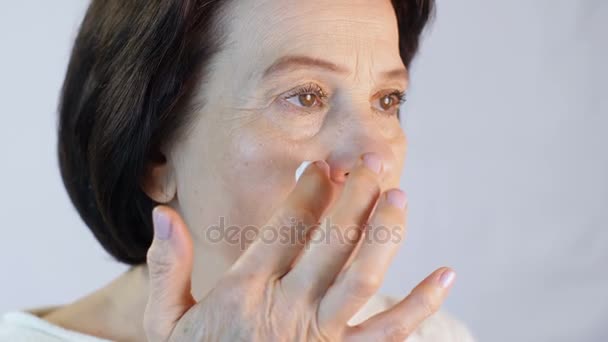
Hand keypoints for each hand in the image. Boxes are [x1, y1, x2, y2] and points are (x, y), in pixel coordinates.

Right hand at [143, 153, 454, 340]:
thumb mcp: (164, 324)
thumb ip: (166, 269)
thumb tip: (164, 213)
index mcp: (244, 291)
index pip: (284, 228)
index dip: (308, 192)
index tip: (322, 168)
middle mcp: (287, 309)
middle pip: (329, 241)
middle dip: (352, 196)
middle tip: (369, 161)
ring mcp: (321, 337)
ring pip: (361, 277)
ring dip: (383, 233)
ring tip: (397, 196)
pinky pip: (389, 333)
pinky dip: (421, 305)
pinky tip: (446, 275)